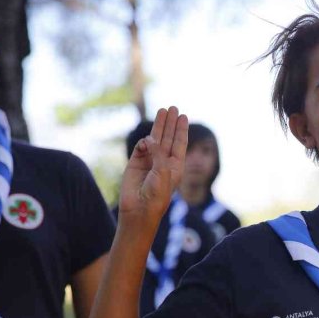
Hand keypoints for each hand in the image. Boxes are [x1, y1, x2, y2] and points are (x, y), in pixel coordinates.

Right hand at [119, 106, 188, 223]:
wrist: (139, 209)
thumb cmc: (157, 194)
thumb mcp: (163, 172)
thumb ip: (159, 153)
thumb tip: (150, 138)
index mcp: (175, 166)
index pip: (179, 143)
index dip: (181, 130)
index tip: (183, 116)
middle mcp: (163, 162)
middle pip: (168, 138)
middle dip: (170, 123)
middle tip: (172, 108)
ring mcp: (149, 161)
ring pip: (154, 139)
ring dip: (159, 126)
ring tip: (162, 110)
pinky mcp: (135, 162)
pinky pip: (141, 147)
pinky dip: (144, 142)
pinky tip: (147, 141)